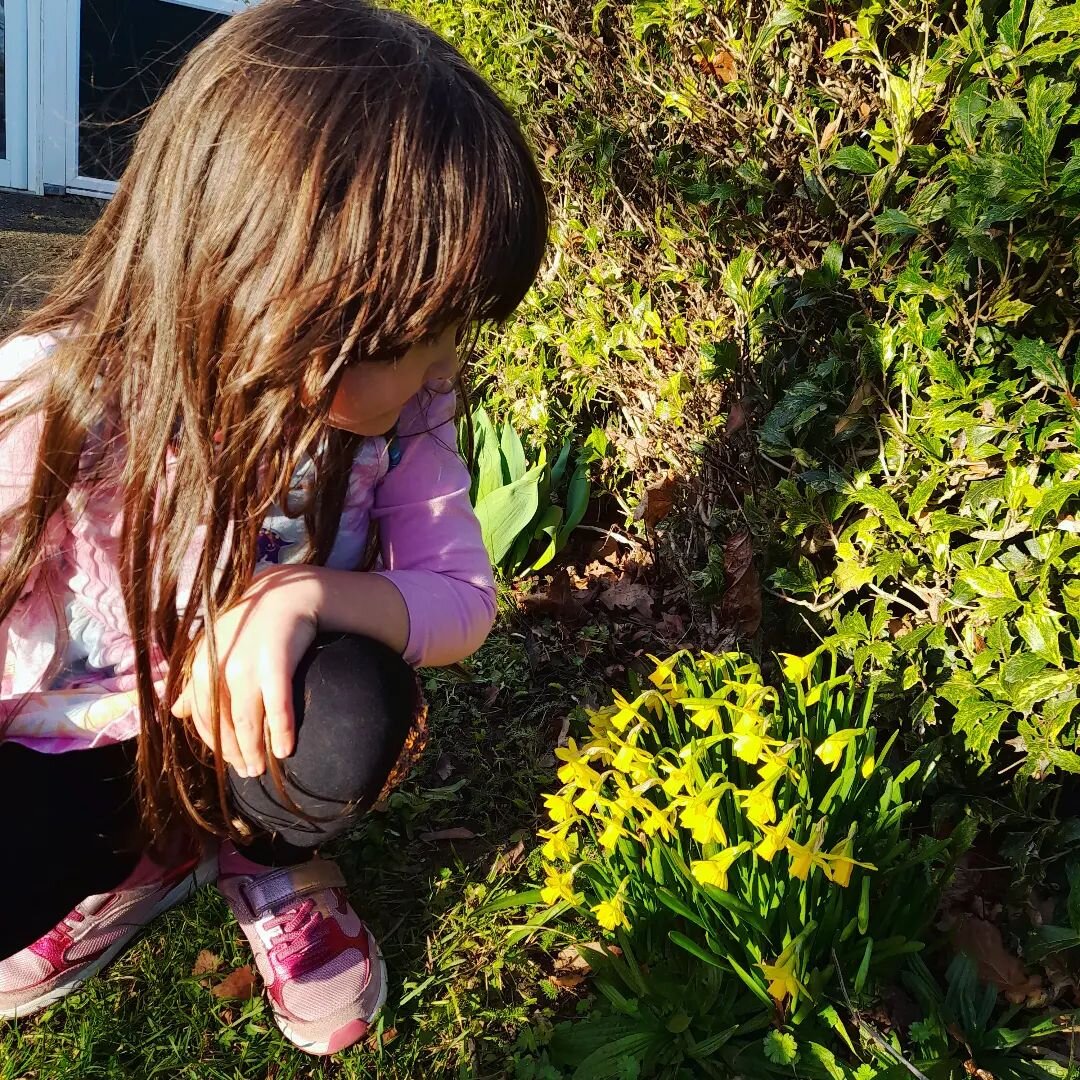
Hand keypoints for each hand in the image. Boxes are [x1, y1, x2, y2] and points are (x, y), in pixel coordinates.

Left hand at [171, 567, 319, 776]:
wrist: (288, 592)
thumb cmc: (251, 622)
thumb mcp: (216, 647)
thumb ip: (197, 681)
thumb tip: (177, 712)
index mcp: (200, 665)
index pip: (202, 717)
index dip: (215, 744)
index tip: (229, 761)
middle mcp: (218, 666)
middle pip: (223, 723)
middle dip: (236, 753)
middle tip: (248, 772)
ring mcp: (246, 665)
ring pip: (247, 721)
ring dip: (256, 750)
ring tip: (264, 768)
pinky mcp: (276, 663)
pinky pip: (278, 707)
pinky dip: (281, 732)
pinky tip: (286, 749)